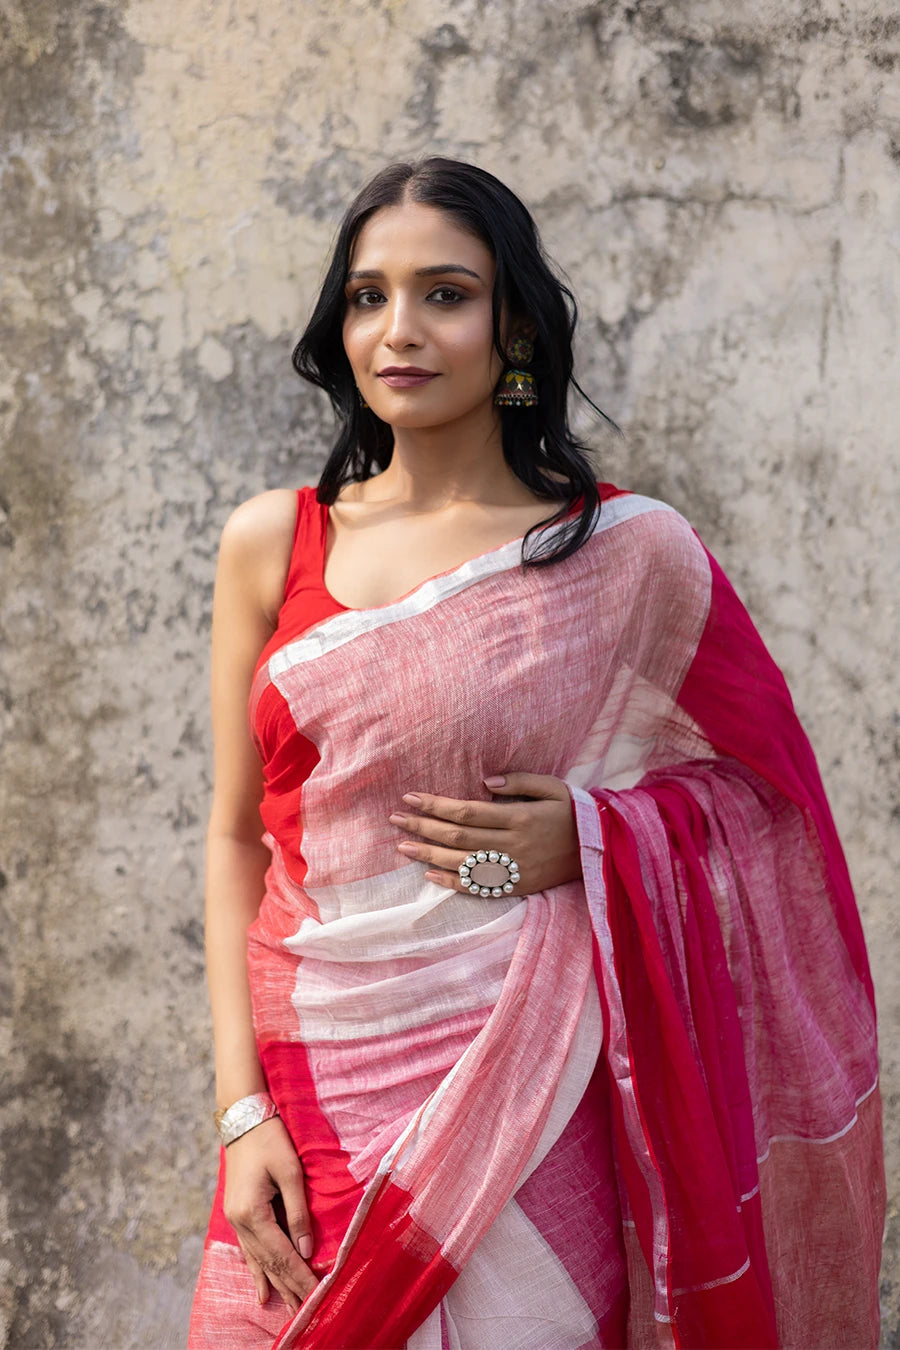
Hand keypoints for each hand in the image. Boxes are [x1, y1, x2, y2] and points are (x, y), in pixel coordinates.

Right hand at [222, 1115, 318, 1312]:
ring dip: (274, 1282)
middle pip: (268, 1261)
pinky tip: (260, 1290)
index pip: (281, 1253)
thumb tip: (306, 1249)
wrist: (243, 1118)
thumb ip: (298, 1212)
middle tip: (306, 1309)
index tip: (316, 1294)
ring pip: (257, 1259)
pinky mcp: (237, 1213)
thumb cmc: (270, 1139)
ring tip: (286, 1308)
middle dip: (289, 1285)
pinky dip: (257, 1270)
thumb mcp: (289, 1172)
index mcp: (252, 1211)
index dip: (299, 1275)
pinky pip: (249, 1249)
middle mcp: (240, 1221)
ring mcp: (235, 1219)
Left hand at [389, 772, 581, 896]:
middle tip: (396, 819)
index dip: (435, 805)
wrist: (600, 850)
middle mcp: (512, 845)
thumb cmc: (573, 813)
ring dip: (429, 855)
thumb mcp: (553, 787)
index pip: (466, 812)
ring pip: (462, 864)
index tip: (410, 797)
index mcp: (519, 817)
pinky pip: (478, 888)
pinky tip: (429, 877)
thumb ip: (520, 781)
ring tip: (403, 847)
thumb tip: (486, 782)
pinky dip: (452, 884)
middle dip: (423, 826)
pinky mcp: (516, 887)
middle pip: (457, 837)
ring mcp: (513, 869)